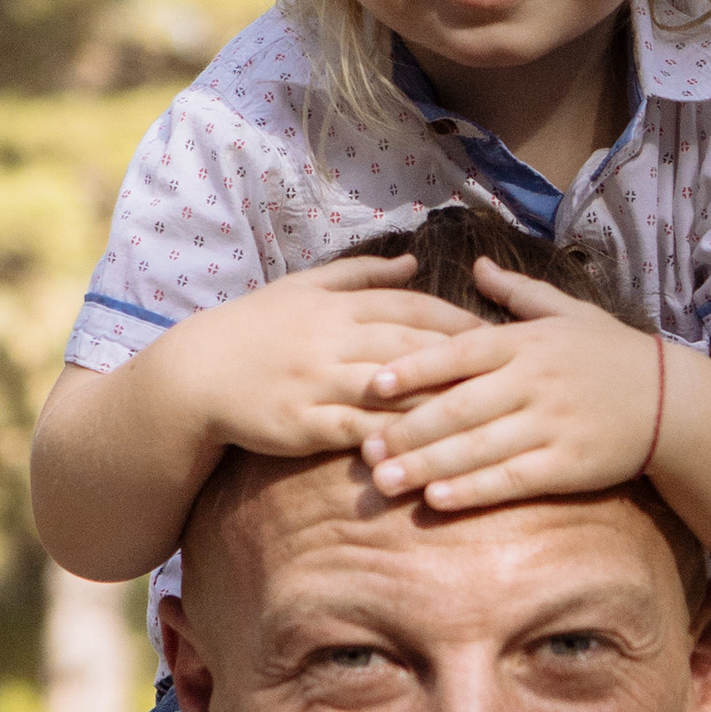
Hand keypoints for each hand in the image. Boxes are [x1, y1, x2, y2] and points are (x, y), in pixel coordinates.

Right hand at [160, 255, 480, 459]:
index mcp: (339, 304)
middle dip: (467, 361)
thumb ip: (362, 275)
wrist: (196, 374)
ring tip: (488, 415)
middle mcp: (334, 337)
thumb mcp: (304, 287)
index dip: (460, 322)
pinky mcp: (303, 421)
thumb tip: (416, 262)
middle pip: (415, 345)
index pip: (414, 307)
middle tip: (514, 376)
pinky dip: (392, 438)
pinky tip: (428, 449)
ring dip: (440, 401)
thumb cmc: (256, 329)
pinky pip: (357, 430)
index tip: (502, 336)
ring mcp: (319, 380)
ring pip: (393, 388)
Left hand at [355, 256, 665, 507]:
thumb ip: (517, 292)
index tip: (372, 384)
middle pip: (459, 407)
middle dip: (407, 429)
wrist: (672, 401)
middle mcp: (533, 382)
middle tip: (361, 449)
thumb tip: (474, 263)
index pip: (459, 352)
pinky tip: (437, 500)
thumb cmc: (611, 354)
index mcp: (526, 343)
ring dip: (427, 466)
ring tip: (384, 482)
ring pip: (479, 448)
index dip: (414, 368)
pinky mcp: (568, 465)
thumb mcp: (568, 312)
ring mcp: (551, 425)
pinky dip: (473, 491)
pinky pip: (512, 479)